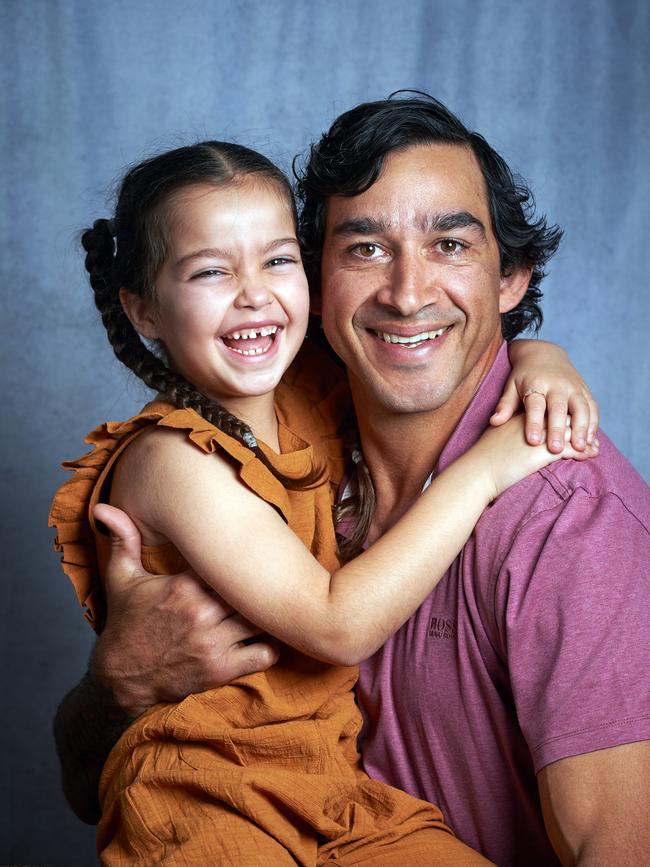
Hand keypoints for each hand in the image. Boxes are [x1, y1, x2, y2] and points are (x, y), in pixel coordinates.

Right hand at [91, 504, 278, 716]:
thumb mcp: (121, 577)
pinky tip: (264, 636)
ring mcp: (213, 643)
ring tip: (270, 605)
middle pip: (251, 590)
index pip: (229, 563)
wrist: (120, 677)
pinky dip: (271, 646)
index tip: (250, 554)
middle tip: (270, 578)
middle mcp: (201, 613)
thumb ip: (123, 539)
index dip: (243, 558)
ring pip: (261, 619)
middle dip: (260, 585)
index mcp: (183, 586)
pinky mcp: (220, 670)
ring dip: (267, 613)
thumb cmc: (126, 623)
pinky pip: (264, 654)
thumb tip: (104, 506)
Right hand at [475, 415, 598, 501]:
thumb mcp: (495, 444)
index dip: (561, 419)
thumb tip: (511, 445)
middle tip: (589, 436)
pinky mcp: (542, 451)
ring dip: (584, 439)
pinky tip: (589, 456)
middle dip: (577, 426)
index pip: (546, 412)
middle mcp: (529, 422)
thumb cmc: (480, 463)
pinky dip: (582, 451)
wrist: (476, 472)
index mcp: (518, 418)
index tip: (571, 426)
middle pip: (561, 417)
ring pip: (569, 431)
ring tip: (594, 447)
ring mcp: (537, 435)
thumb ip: (507, 440)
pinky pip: (570, 448)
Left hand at [494, 339, 598, 452]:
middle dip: (558, 429)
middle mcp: (557, 385)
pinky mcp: (585, 391)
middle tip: (556, 449)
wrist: (544, 354)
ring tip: (580, 448)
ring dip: (582, 428)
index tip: (533, 441)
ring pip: (580, 408)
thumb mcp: (511, 386)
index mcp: (536, 384)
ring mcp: (573, 387)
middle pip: (559, 408)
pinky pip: (592, 407)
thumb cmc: (524, 376)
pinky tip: (591, 441)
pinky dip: (593, 424)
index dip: (534, 423)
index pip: (535, 405)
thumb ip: (505, 405)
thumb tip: (494, 422)